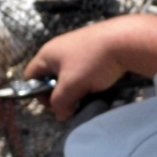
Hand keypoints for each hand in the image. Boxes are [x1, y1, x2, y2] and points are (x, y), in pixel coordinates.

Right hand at [25, 14, 156, 120]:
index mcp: (47, 53)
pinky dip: (89, 82)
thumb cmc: (93, 61)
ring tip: (91, 94)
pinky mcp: (92, 51)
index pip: (31, 77)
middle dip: (61, 94)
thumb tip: (61, 114)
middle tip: (75, 102)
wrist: (126, 41)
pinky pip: (84, 72)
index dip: (38, 94)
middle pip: (51, 78)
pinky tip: (101, 85)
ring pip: (69, 77)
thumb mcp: (72, 86)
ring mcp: (77, 49)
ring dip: (77, 89)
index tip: (55, 104)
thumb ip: (60, 103)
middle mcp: (59, 49)